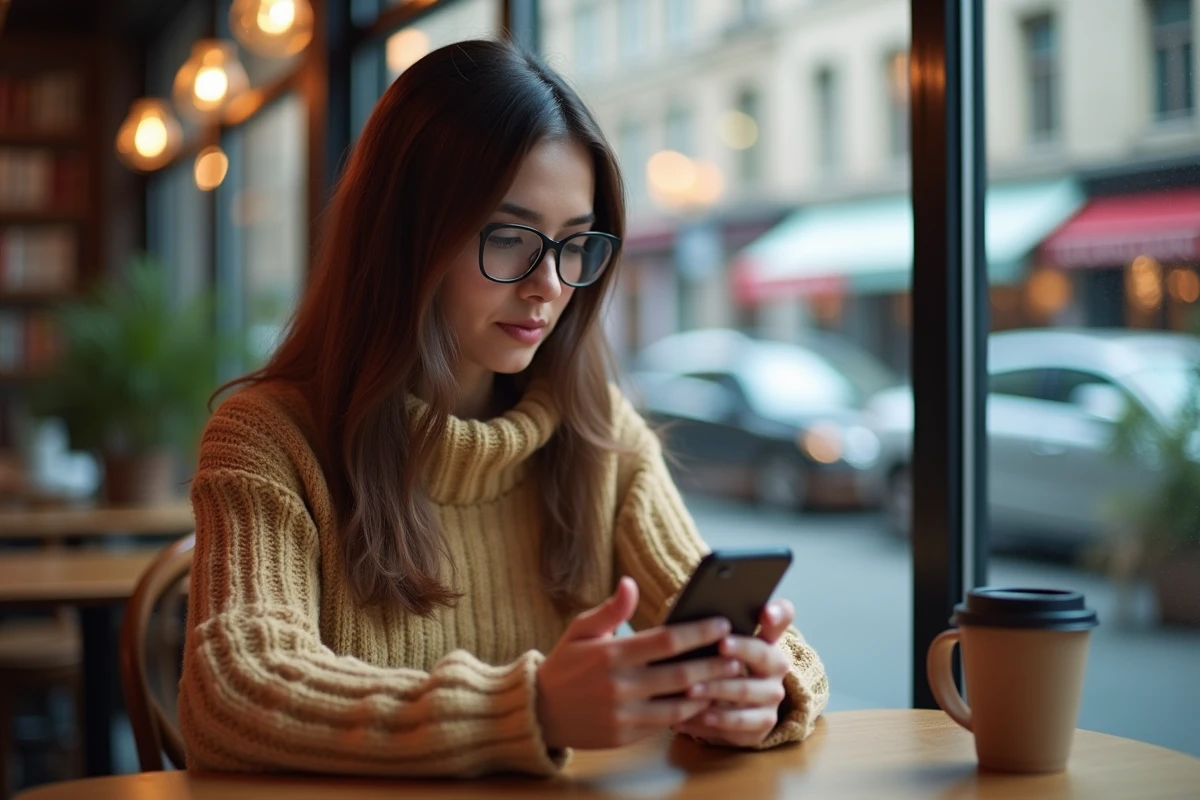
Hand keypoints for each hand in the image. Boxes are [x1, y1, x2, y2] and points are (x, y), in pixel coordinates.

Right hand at [536, 577, 743, 749]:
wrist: (540, 713)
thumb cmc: (565, 664)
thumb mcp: (580, 630)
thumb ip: (610, 610)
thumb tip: (630, 583)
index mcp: (611, 654)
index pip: (666, 641)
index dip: (698, 632)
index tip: (722, 623)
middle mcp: (620, 685)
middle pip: (681, 674)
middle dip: (714, 664)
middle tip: (738, 655)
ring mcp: (624, 714)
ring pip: (679, 704)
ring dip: (708, 691)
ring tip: (730, 679)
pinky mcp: (626, 736)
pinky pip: (666, 724)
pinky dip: (688, 713)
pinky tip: (704, 701)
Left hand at [671, 599, 794, 747]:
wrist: (732, 707)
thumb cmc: (718, 664)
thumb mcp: (718, 644)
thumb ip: (713, 627)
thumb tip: (690, 615)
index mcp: (767, 639)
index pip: (782, 618)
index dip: (776, 614)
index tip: (765, 612)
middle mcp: (777, 669)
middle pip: (762, 656)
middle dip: (741, 650)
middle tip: (718, 645)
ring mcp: (772, 699)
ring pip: (746, 692)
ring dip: (717, 690)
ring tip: (690, 690)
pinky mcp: (762, 727)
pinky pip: (738, 726)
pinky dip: (712, 722)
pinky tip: (689, 717)